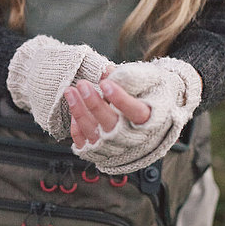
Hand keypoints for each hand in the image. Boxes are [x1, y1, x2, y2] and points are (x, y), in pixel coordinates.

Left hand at [65, 58, 201, 174]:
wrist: (154, 120)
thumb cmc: (151, 97)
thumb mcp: (151, 82)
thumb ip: (132, 77)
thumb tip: (107, 71)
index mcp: (150, 121)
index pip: (136, 112)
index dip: (120, 99)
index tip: (105, 83)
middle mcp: (134, 139)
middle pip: (111, 124)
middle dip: (94, 104)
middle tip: (82, 84)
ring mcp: (116, 148)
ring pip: (94, 133)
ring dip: (79, 111)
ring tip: (70, 91)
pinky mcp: (101, 153)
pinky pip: (84, 144)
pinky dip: (76, 128)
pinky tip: (74, 108)